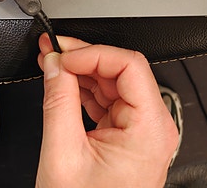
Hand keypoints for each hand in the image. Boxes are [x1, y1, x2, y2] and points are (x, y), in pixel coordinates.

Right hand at [36, 35, 178, 187]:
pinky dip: (85, 89)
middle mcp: (153, 127)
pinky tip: (64, 82)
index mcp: (150, 129)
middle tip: (54, 50)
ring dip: (82, 70)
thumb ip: (59, 101)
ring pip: (113, 82)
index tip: (63, 52)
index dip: (93, 52)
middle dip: (84, 57)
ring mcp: (141, 131)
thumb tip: (57, 64)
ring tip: (53, 62)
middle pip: (122, 71)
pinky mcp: (128, 136)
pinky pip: (108, 100)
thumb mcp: (63, 155)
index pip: (129, 65)